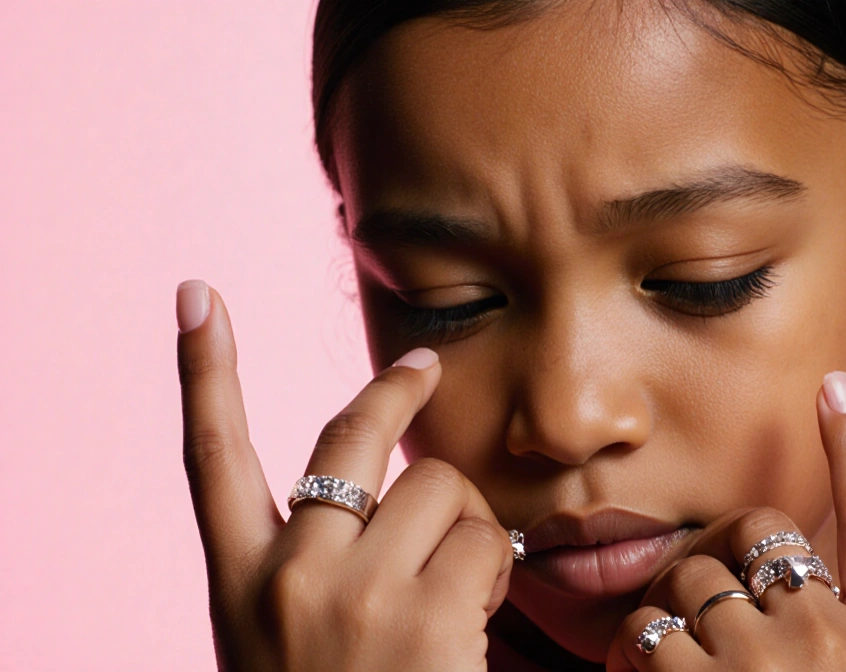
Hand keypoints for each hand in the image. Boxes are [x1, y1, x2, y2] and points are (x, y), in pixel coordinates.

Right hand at [175, 281, 512, 670]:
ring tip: (456, 584)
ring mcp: (353, 595)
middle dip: (392, 394)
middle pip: (349, 440)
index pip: (210, 454)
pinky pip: (484, 539)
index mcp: (239, 585)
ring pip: (437, 487)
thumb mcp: (282, 641)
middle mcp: (286, 576)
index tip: (196, 296)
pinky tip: (476, 615)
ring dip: (462, 520)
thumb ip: (312, 564)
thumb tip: (387, 487)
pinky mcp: (424, 618)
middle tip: (420, 367)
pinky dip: (494, 565)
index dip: (202, 367)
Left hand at [607, 371, 845, 670]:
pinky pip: (645, 629)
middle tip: (705, 619)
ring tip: (675, 659)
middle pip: (758, 540)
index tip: (834, 387)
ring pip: (689, 577)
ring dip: (670, 609)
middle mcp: (830, 641)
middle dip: (721, 567)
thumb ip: (841, 631)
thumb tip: (780, 578)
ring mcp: (766, 662)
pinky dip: (631, 648)